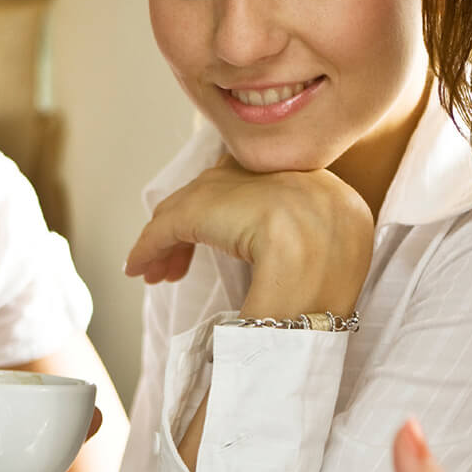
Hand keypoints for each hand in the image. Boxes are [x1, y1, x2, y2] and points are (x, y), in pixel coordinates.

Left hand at [123, 157, 373, 318]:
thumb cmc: (331, 297)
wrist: (320, 296)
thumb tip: (272, 252)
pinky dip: (150, 246)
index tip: (226, 245)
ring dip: (171, 242)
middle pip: (223, 192)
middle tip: (179, 266)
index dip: (236, 218)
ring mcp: (242, 184)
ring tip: (159, 275)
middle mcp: (281, 173)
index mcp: (320, 188)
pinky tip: (139, 270)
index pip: (264, 189)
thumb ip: (304, 245)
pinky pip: (169, 225)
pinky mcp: (205, 205)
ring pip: (193, 207)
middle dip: (197, 226)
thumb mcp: (331, 262)